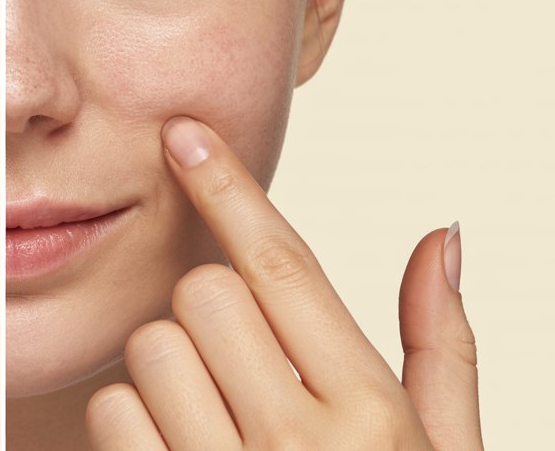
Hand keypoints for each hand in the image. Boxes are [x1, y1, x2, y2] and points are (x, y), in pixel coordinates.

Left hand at [86, 116, 481, 449]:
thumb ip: (440, 346)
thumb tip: (442, 237)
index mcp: (370, 415)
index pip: (284, 267)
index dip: (228, 187)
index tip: (183, 135)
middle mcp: (299, 445)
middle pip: (200, 295)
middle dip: (210, 316)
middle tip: (241, 367)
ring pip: (148, 350)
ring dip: (167, 372)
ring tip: (213, 421)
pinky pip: (111, 418)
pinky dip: (131, 426)